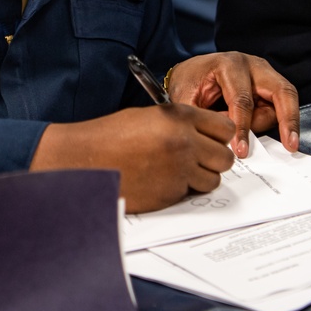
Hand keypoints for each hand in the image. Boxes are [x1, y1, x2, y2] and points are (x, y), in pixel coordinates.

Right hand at [30, 105, 234, 212]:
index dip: (218, 135)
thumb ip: (178, 122)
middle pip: (225, 158)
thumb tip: (203, 134)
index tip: (211, 140)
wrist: (85, 159)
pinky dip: (180, 190)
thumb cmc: (109, 136)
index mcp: (178, 118)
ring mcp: (179, 170)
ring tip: (176, 171)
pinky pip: (190, 193)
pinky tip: (160, 180)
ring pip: (213, 180)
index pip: (224, 128)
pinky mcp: (170, 193)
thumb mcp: (147, 116)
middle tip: (197, 159)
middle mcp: (184, 142)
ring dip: (200, 178)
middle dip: (213, 160)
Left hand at [167, 52, 299, 157]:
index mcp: (228, 65)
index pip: (242, 100)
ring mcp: (264, 73)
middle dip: (287, 119)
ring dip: (280, 123)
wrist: (192, 71)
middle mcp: (251, 65)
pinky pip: (282, 103)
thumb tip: (222, 140)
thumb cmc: (189, 81)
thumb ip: (202, 117)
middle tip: (290, 145)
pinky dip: (280, 120)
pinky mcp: (269, 84)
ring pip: (285, 99)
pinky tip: (275, 135)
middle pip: (280, 91)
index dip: (242, 128)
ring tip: (267, 141)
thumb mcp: (186, 98)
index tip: (241, 150)